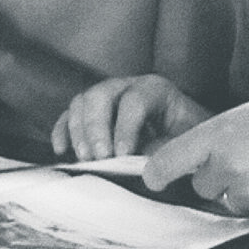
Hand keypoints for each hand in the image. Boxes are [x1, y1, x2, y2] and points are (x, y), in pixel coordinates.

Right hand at [51, 75, 209, 160]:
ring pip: (82, 102)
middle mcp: (127, 86)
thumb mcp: (185, 141)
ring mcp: (107, 97)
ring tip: (85, 158)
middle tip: (99, 156)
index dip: (125, 128)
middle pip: (101, 95)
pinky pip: (70, 115)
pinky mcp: (92, 112)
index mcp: (155, 88)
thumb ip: (164, 149)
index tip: (121, 154)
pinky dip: (62, 131)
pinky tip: (61, 149)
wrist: (184, 134)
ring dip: (78, 130)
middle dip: (96, 127)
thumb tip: (140, 163)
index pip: (134, 100)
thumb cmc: (186, 136)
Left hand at [143, 93, 248, 223]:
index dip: (158, 172)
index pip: (169, 160)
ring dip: (244, 191)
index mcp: (219, 133)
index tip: (153, 178)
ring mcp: (247, 192)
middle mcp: (226, 165)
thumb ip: (223, 135)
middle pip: (202, 185)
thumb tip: (204, 155)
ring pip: (229, 200)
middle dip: (218, 179)